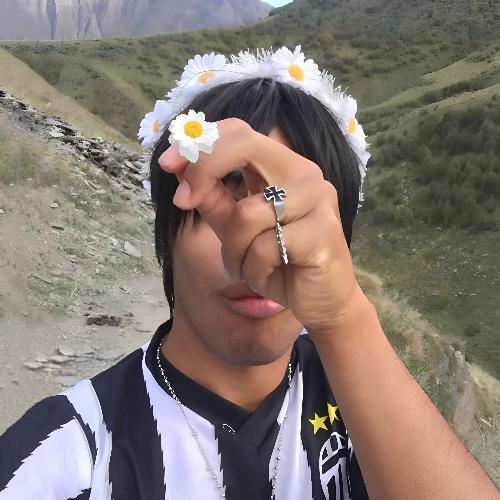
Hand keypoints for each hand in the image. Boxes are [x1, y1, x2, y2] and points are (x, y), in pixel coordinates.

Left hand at [158, 118, 366, 334]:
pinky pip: (264, 246)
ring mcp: (318, 199)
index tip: (168, 164)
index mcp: (283, 166)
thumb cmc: (279, 262)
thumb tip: (179, 168)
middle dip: (204, 171)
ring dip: (234, 249)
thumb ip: (211, 197)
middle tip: (183, 200)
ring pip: (246, 213)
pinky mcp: (323, 231)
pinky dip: (254, 268)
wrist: (321, 300)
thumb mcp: (235, 228)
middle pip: (244, 145)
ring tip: (248, 264)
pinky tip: (271, 275)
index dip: (199, 143)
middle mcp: (304, 173)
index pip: (239, 131)